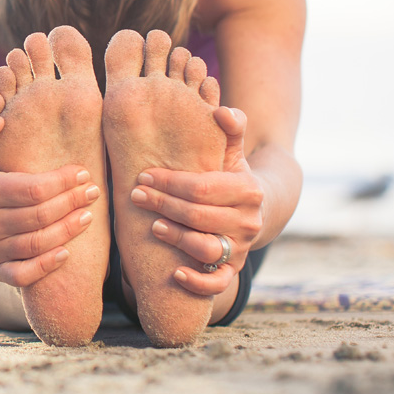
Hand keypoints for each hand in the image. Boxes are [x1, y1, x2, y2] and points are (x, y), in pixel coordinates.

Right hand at [0, 108, 100, 287]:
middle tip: (93, 192)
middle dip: (71, 203)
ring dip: (68, 231)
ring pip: (36, 245)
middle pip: (38, 217)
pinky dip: (46, 266)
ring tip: (88, 215)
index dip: (62, 182)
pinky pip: (22, 276)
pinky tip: (67, 253)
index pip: (30, 190)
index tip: (83, 173)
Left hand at [131, 107, 263, 295]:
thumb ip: (230, 129)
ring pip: (207, 249)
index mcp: (248, 190)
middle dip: (164, 206)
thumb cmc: (230, 174)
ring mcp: (241, 248)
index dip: (169, 183)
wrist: (257, 207)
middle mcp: (248, 222)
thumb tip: (222, 110)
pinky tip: (175, 273)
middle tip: (136, 197)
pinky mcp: (233, 269)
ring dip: (177, 239)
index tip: (142, 176)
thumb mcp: (231, 151)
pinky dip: (198, 282)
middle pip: (199, 217)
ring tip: (153, 228)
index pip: (202, 188)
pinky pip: (218, 283)